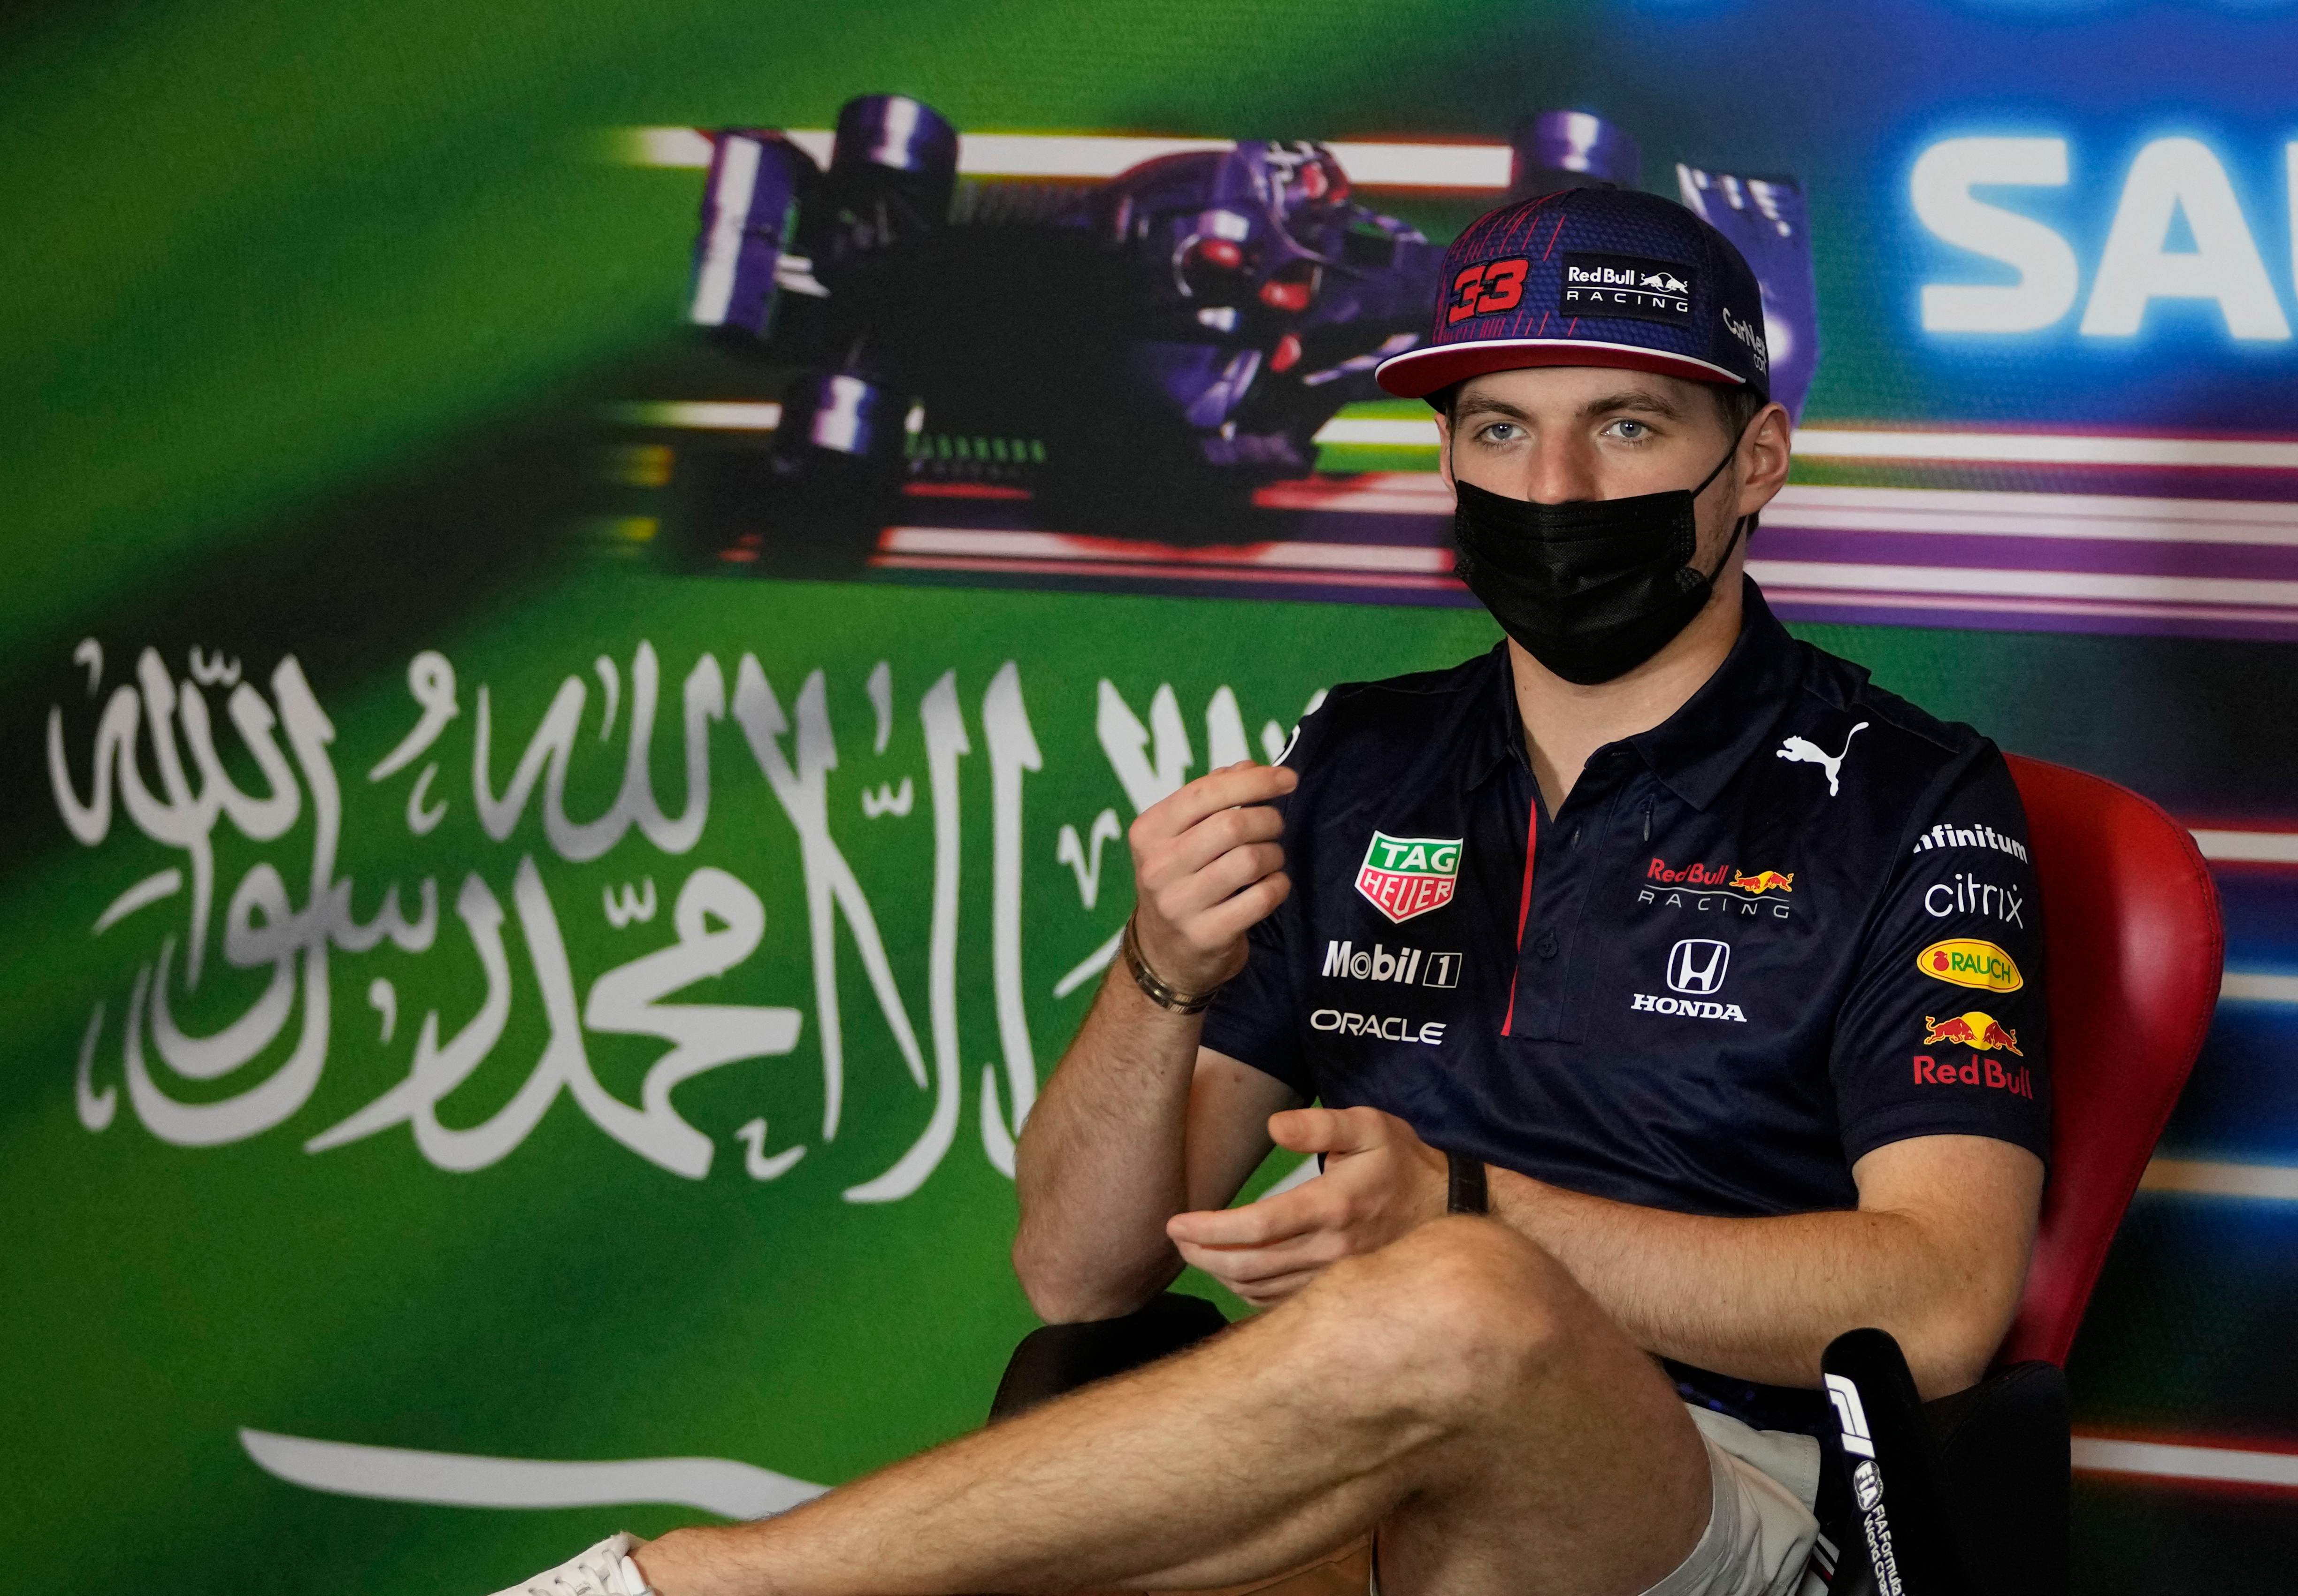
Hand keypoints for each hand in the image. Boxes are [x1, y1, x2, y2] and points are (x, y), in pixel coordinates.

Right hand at [1127, 760, 1297, 995]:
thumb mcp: (1180, 836)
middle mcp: (1158, 867)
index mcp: (1149, 832)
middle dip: (1268, 820)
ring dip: (1273, 855)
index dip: (1254, 780)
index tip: (1288, 779)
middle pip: (1231, 825)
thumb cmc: (1181, 881)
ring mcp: (1180, 904)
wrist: (1164, 956)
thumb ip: (1211, 797)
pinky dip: (1277, 886)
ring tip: (1270, 858)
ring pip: (1249, 860)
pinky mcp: (1206, 935)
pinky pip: (1261, 898)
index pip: (1204, 792)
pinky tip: (1272, 885)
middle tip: (1275, 827)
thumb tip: (1248, 765)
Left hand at [1165, 1106, 1448, 1307]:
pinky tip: (1230, 1272)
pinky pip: (1280, 1304)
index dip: (1210, 1229)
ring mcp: (1336, 1278)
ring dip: (1219, 1274)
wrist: (1446, 1208)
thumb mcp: (1368, 1125)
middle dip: (1202, 1255)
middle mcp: (1332, 1250)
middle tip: (1174, 1237)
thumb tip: (1274, 1126)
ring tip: (1192, 1252)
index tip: (1176, 1222)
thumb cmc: (1399, 1160)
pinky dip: (1246, 1292)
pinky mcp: (1338, 1292)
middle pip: (1250, 1265)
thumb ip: (1320, 1125)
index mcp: (1334, 1206)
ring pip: (1260, 1290)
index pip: (1260, 1226)